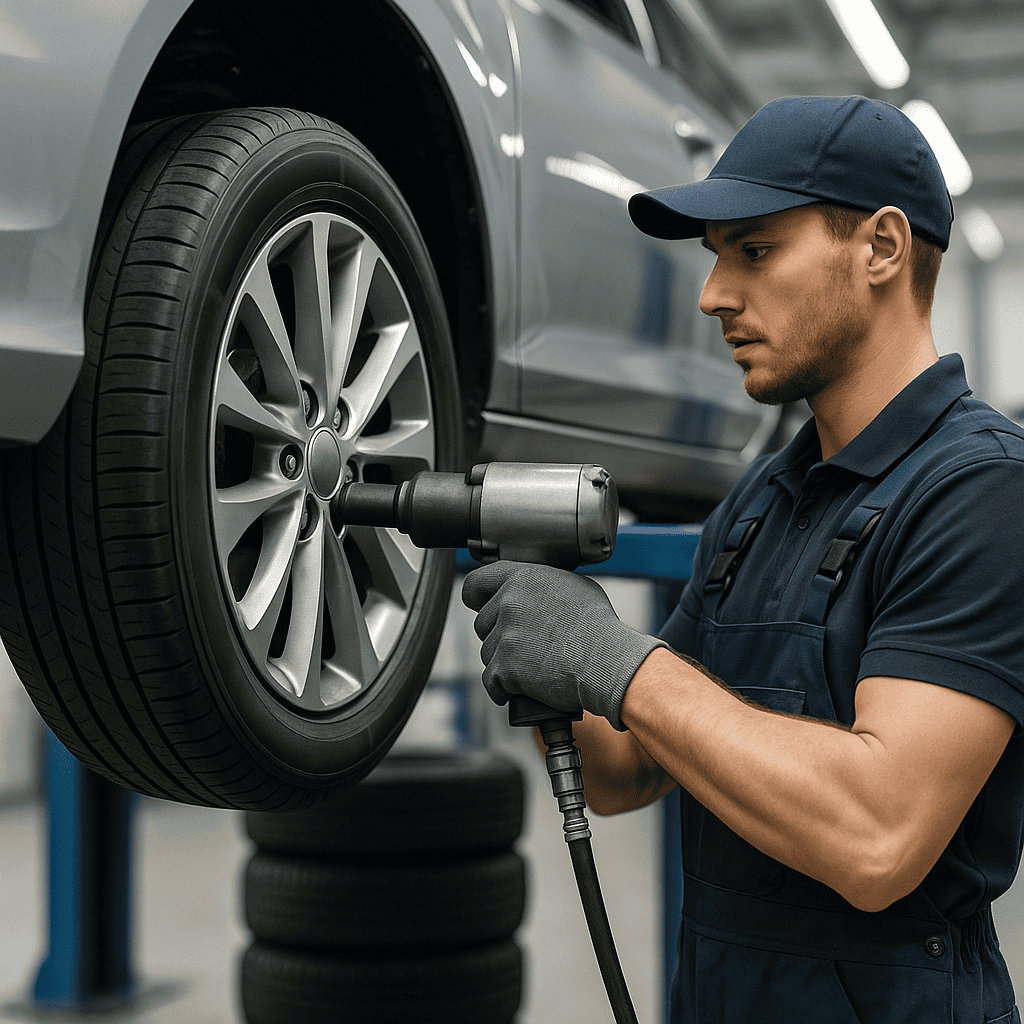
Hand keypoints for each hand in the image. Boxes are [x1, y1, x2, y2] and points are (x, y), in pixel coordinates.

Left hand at [461, 561, 666, 729]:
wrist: (607, 660)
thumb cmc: (598, 626)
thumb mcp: (573, 587)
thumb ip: (541, 584)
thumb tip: (531, 592)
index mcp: (523, 578)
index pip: (475, 583)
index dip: (477, 598)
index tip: (481, 607)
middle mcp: (510, 602)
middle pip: (482, 623)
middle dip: (500, 637)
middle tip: (528, 646)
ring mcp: (505, 635)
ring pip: (487, 653)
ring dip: (504, 663)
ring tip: (535, 666)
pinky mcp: (504, 667)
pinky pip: (491, 681)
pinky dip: (504, 689)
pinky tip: (523, 688)